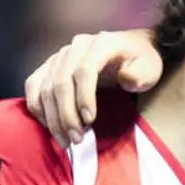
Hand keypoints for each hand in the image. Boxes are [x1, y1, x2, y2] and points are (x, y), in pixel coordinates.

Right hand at [24, 29, 162, 146]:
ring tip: (66, 140)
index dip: (84, 97)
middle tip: (76, 140)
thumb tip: (126, 79)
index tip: (90, 121)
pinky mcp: (50, 65)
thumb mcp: (150, 67)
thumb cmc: (141, 62)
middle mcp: (76, 46)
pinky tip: (49, 126)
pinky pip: (34, 85)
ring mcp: (60, 55)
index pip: (84, 70)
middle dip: (67, 115)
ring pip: (45, 87)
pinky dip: (37, 107)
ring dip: (52, 117)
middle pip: (61, 81)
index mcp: (102, 43)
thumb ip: (140, 74)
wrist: (130, 49)